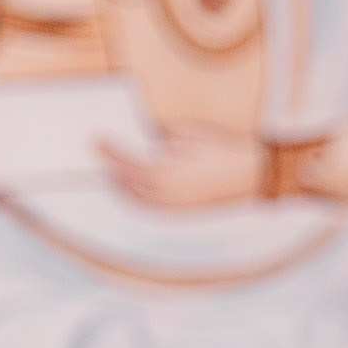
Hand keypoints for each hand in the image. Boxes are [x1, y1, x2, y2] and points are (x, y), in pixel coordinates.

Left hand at [101, 125, 263, 209]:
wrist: (251, 175)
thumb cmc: (222, 151)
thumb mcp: (190, 135)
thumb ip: (164, 137)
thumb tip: (145, 135)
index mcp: (168, 173)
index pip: (128, 163)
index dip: (110, 152)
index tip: (97, 141)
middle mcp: (168, 194)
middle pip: (128, 184)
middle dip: (112, 170)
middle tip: (100, 155)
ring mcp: (176, 206)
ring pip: (138, 201)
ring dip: (122, 188)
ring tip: (112, 173)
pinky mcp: (183, 211)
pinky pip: (152, 209)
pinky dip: (138, 200)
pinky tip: (133, 191)